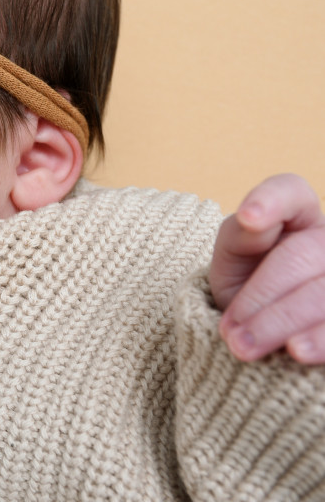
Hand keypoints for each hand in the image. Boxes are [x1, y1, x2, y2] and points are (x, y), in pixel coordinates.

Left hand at [211, 174, 324, 362]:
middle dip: (261, 295)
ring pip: (322, 293)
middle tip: (230, 333)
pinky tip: (298, 353)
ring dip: (281, 322)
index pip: (290, 191)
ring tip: (244, 349)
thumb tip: (253, 222)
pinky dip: (320, 340)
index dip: (271, 201)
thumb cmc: (246, 290)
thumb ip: (238, 236)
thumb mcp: (231, 262)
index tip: (248, 219)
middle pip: (301, 255)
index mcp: (298, 217)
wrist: (264, 338)